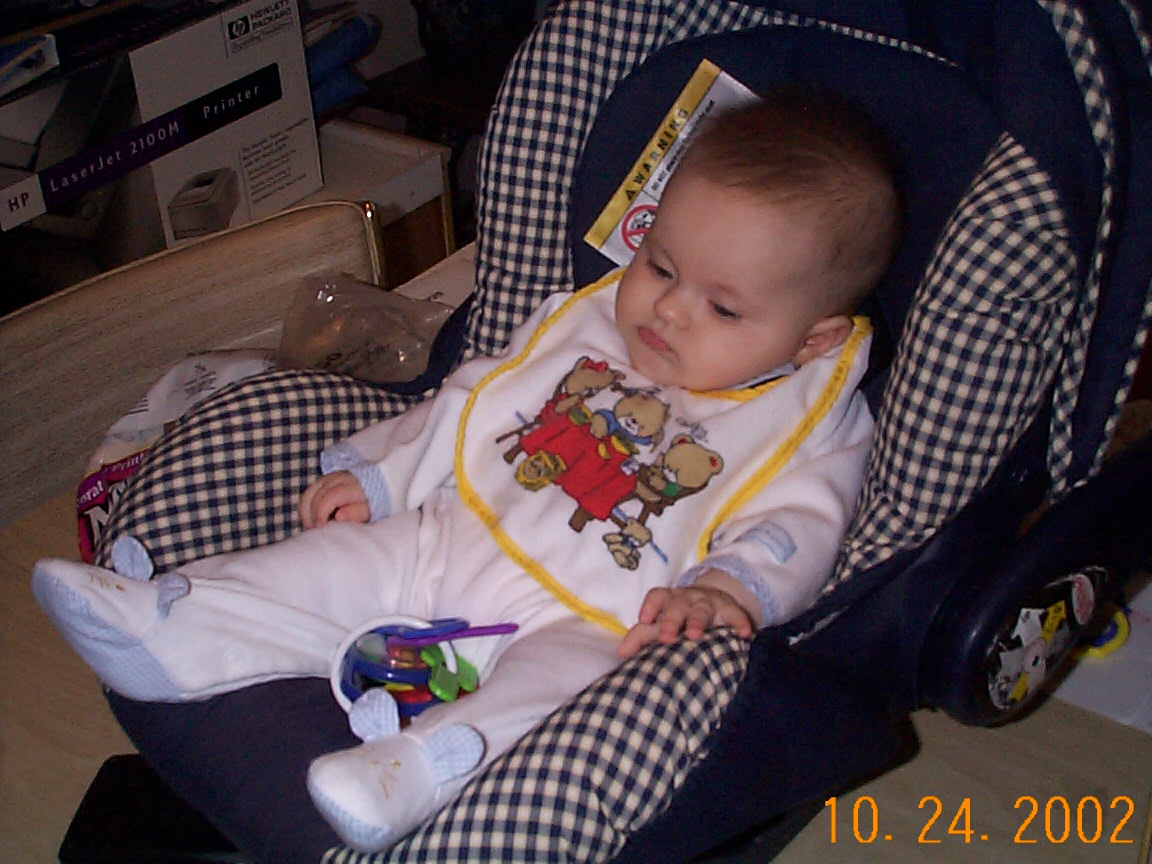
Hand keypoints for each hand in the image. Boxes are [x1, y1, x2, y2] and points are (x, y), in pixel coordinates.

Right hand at [299, 471, 370, 528]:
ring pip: (309, 493)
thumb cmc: (373, 502)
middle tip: (314, 532)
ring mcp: (329, 477)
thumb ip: (356, 513)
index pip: (330, 496)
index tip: (320, 527)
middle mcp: (338, 478)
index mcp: (351, 485)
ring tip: (310, 527)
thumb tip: (339, 516)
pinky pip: (309, 493)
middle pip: (316, 495)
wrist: (377, 486)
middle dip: (312, 515)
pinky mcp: (324, 480)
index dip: (321, 512)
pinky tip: (310, 520)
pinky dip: (306, 507)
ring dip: (306, 512)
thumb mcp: (369, 510)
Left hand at [617, 570, 757, 658]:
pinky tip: (744, 634)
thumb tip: (621, 654)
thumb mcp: (662, 622)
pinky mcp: (731, 610)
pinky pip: (736, 615)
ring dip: (697, 621)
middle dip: (671, 620)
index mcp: (669, 600)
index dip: (650, 606)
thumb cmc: (680, 617)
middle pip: (677, 605)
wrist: (715, 601)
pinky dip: (740, 623)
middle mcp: (688, 599)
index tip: (643, 619)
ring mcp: (710, 603)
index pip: (657, 596)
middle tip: (666, 637)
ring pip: (702, 609)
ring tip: (694, 635)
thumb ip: (640, 636)